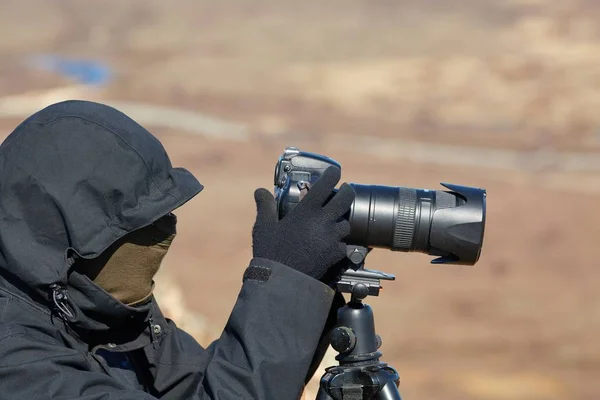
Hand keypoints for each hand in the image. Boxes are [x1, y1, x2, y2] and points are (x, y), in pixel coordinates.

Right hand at [252, 167, 354, 281]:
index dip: (333, 174)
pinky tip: (332, 245)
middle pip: (346, 199)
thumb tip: (260, 191)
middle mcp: (323, 222)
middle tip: (345, 190)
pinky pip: (344, 245)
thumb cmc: (271, 253)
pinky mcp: (336, 255)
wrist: (283, 282)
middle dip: (347, 192)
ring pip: (346, 223)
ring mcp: (332, 238)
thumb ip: (265, 206)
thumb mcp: (264, 227)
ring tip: (334, 221)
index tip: (335, 171)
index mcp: (306, 211)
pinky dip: (340, 243)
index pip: (326, 184)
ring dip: (342, 220)